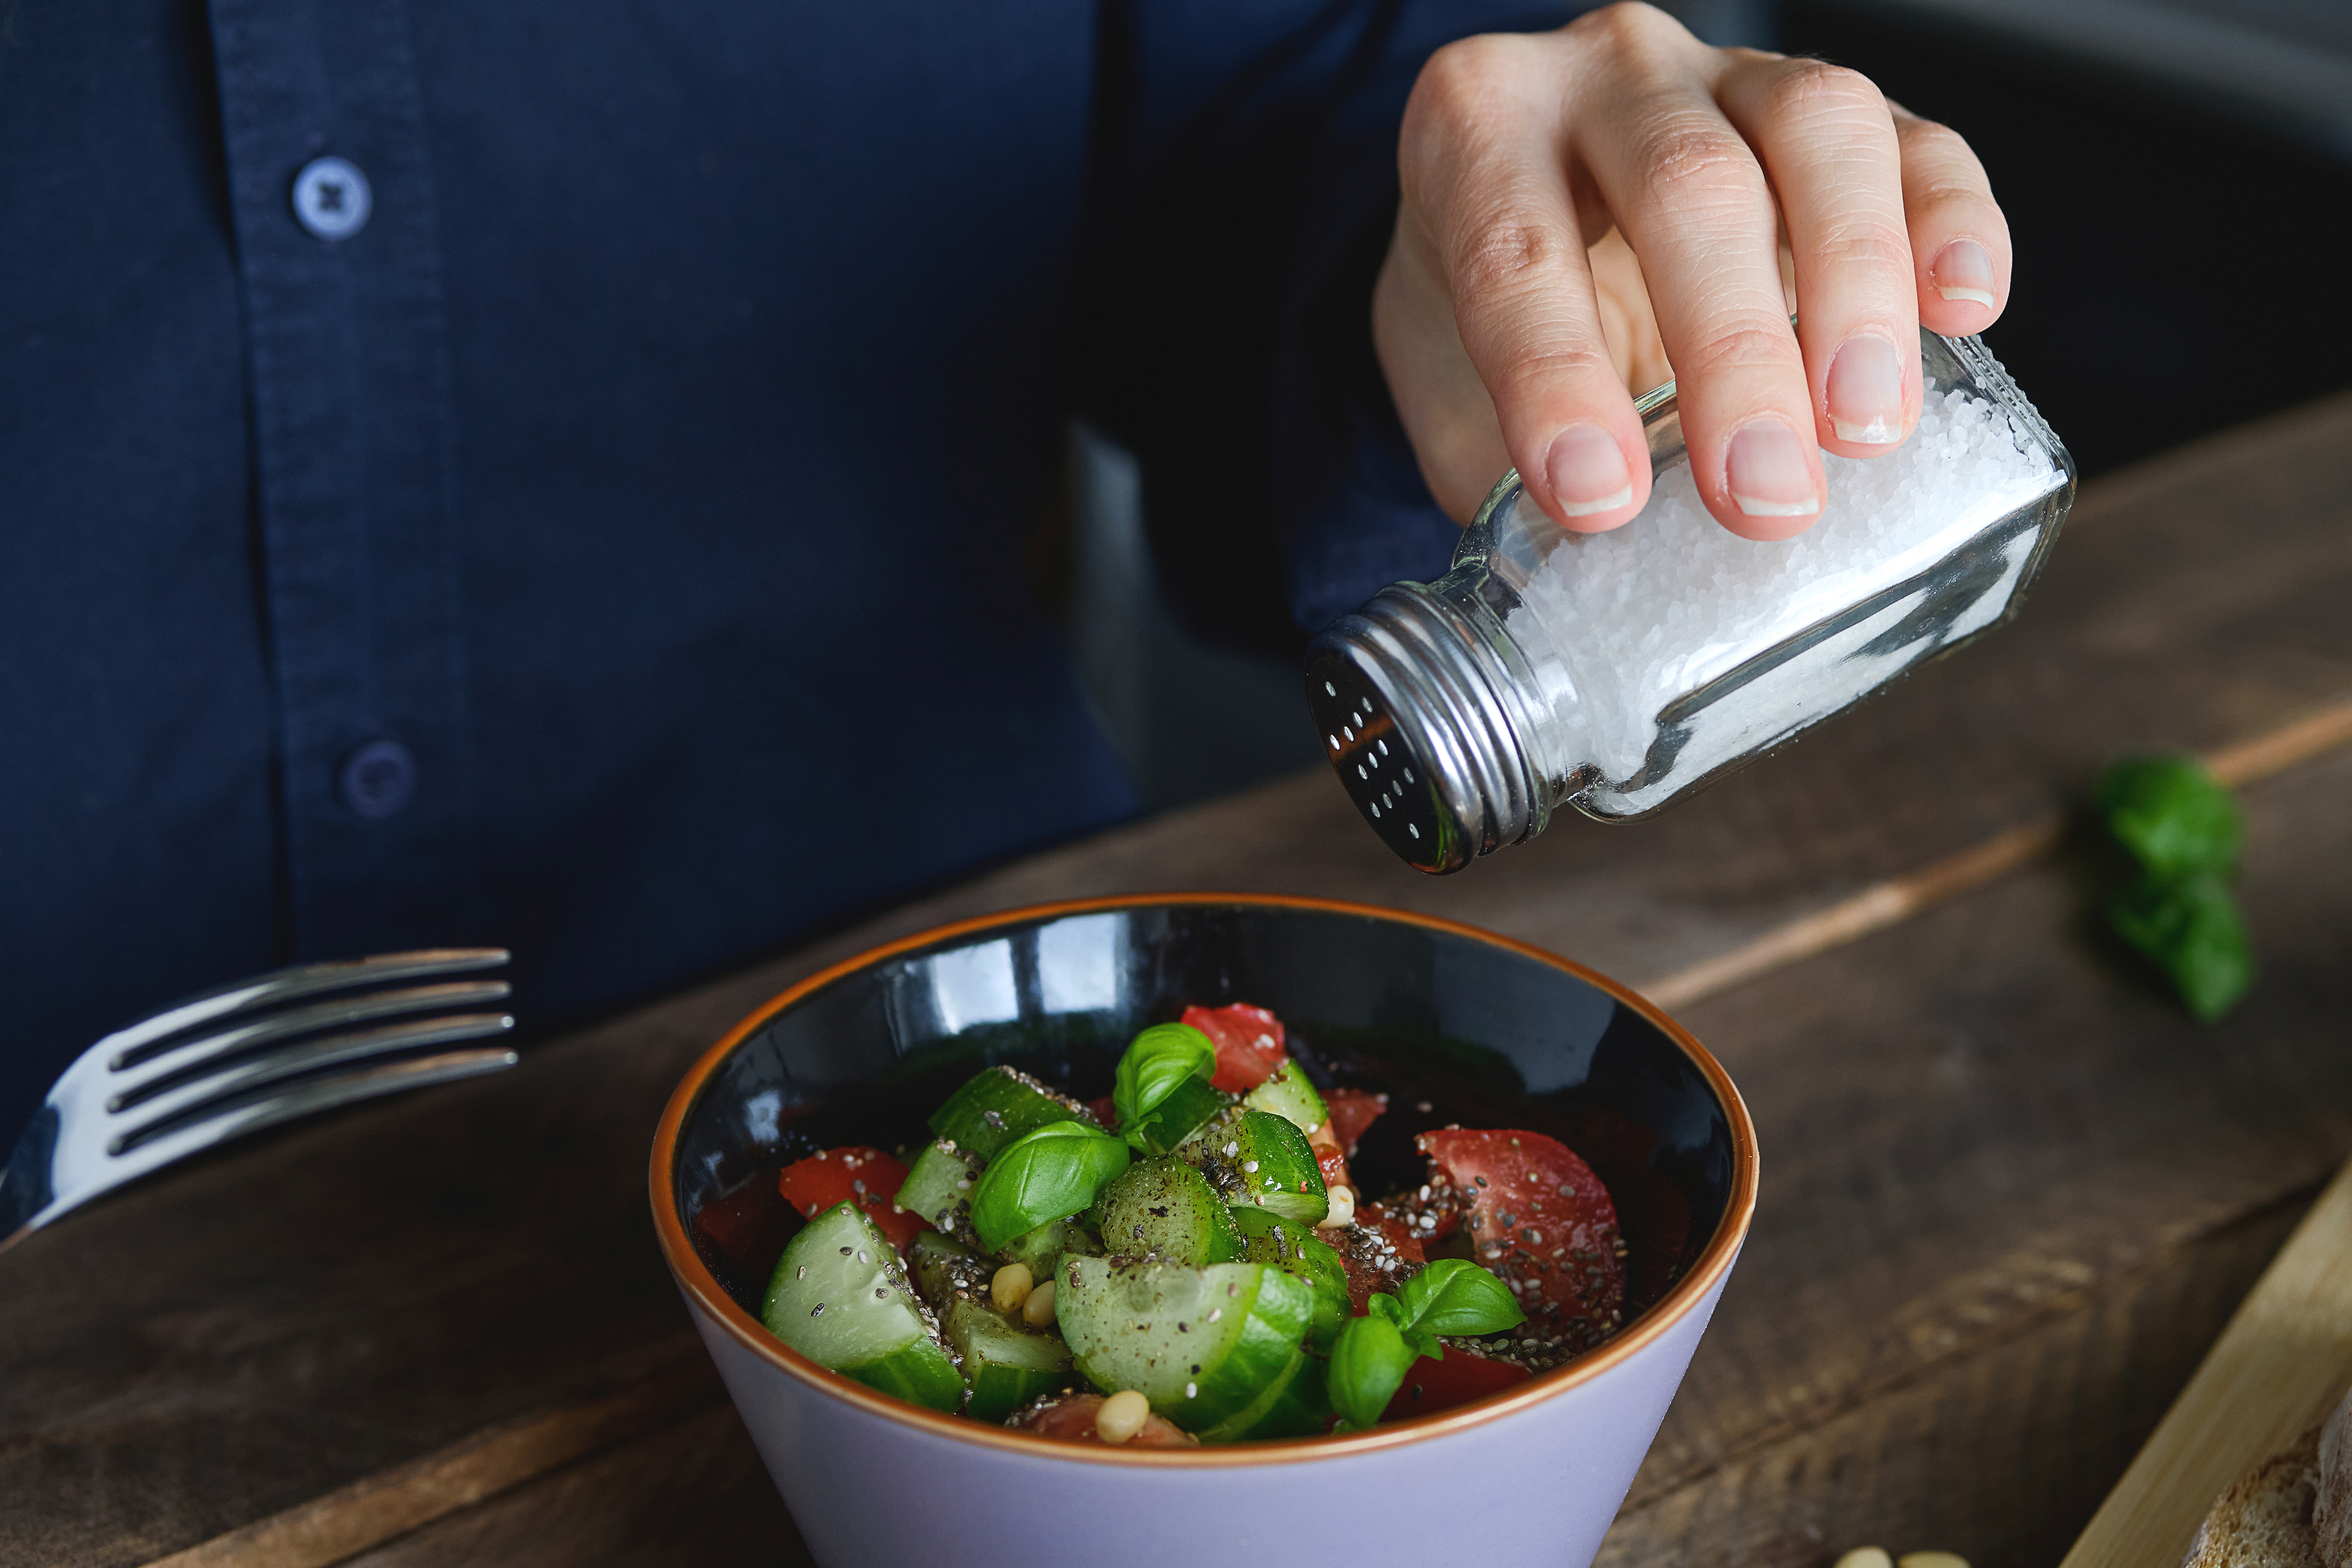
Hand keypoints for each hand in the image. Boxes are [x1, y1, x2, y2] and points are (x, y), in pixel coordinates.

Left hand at [1373, 2, 2008, 537]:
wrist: (1531, 224)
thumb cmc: (1488, 314)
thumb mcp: (1447, 389)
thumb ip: (1501, 472)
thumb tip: (1589, 590)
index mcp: (1475, 129)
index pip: (1514, 249)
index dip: (1557, 380)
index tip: (1599, 500)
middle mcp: (1603, 75)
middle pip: (1688, 186)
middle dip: (1734, 354)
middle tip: (1768, 495)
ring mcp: (1732, 75)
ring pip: (1818, 133)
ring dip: (1856, 287)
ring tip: (1865, 426)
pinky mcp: (1841, 109)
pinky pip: (1917, 140)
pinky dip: (1952, 223)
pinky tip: (1966, 314)